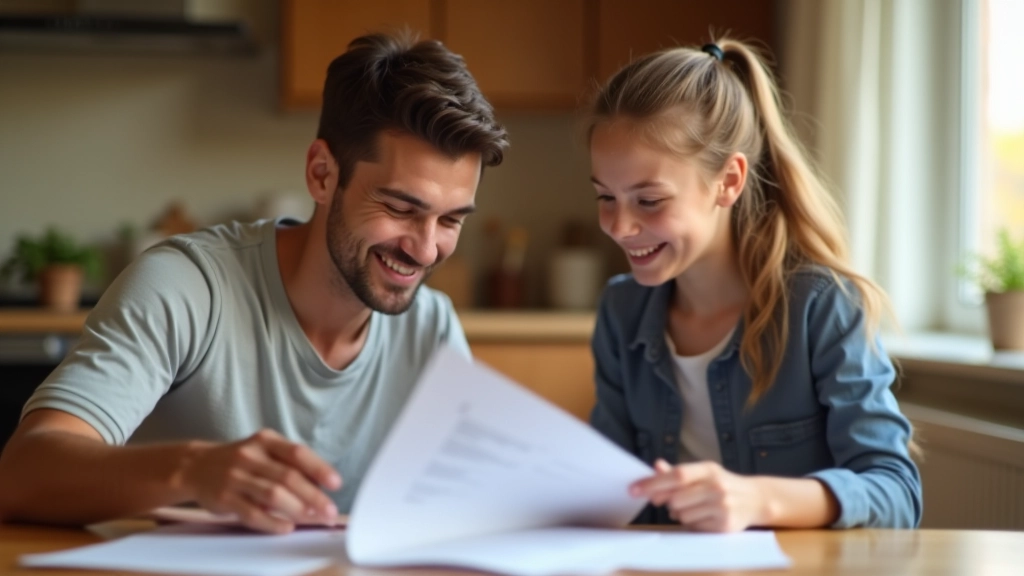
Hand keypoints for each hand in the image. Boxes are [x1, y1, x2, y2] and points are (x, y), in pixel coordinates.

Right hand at [180, 429, 341, 533]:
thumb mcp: (264, 450)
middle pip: (288, 477)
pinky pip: (252, 513)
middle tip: (329, 511)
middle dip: (313, 496)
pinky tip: (286, 527)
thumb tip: (322, 488)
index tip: (336, 483)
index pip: (297, 452)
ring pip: (272, 495)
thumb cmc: (240, 461)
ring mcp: (235, 476)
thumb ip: (289, 464)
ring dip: (297, 510)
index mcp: (265, 440)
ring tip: (313, 519)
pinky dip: (272, 522)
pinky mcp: (224, 498)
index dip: (319, 468)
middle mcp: (250, 456)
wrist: (196, 467)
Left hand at [630, 459, 766, 531]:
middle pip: (675, 498)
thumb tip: (655, 466)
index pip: (677, 475)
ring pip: (682, 515)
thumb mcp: (703, 473)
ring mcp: (722, 507)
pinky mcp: (725, 525)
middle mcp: (717, 487)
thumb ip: (677, 472)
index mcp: (709, 469)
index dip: (653, 483)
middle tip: (671, 501)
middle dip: (667, 502)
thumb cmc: (723, 484)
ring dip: (681, 513)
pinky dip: (693, 523)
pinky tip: (704, 516)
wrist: (755, 499)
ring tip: (694, 507)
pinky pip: (693, 527)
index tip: (633, 489)